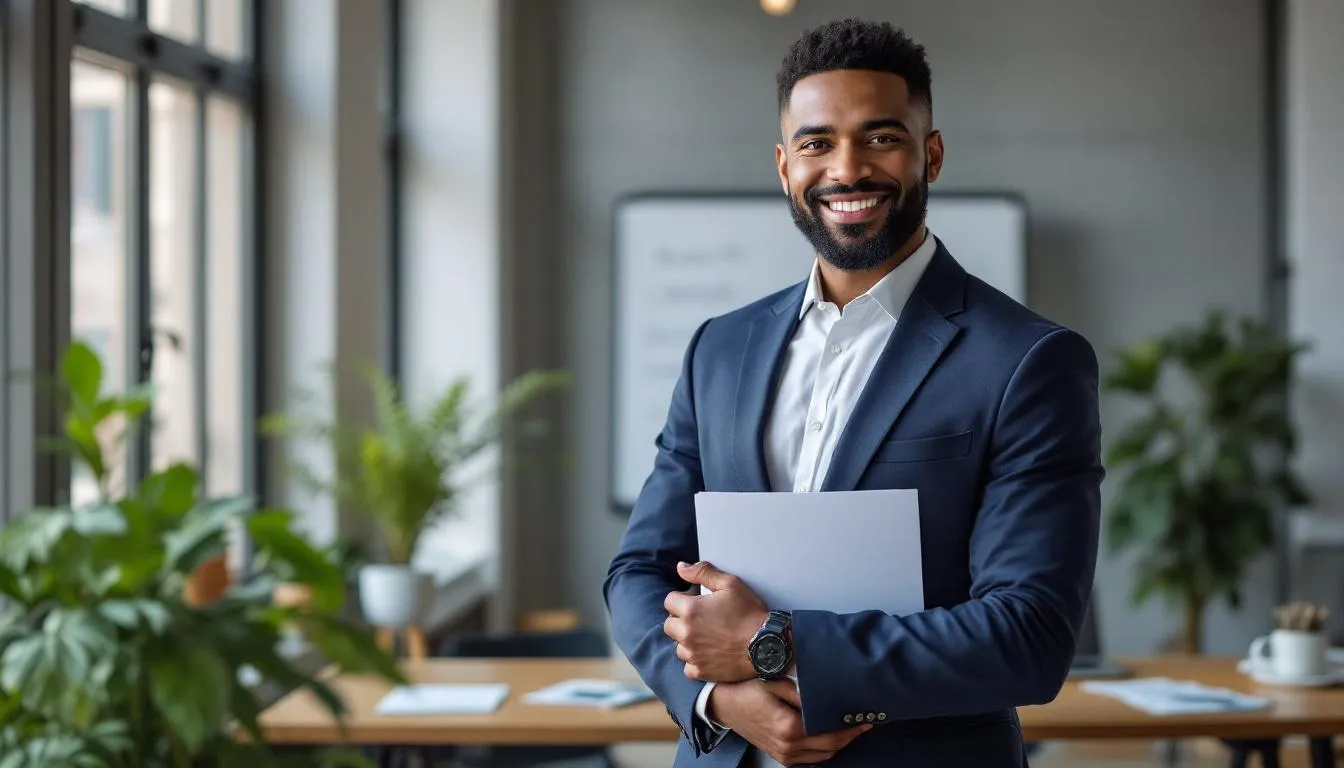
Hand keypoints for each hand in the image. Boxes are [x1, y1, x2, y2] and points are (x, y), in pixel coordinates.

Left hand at [663, 561, 767, 681]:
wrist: (767, 645)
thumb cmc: (750, 614)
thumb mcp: (730, 584)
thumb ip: (702, 572)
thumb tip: (681, 567)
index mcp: (690, 610)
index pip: (669, 601)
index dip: (682, 599)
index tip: (696, 603)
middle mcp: (686, 633)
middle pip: (669, 625)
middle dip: (681, 620)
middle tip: (702, 620)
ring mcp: (692, 654)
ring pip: (678, 646)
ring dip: (688, 642)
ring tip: (708, 637)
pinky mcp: (700, 671)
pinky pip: (688, 666)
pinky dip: (696, 661)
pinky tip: (710, 654)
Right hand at [708, 679, 870, 765]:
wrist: (724, 705)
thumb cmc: (747, 689)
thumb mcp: (775, 682)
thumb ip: (803, 691)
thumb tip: (828, 696)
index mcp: (789, 728)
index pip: (831, 733)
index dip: (851, 727)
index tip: (866, 716)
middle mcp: (789, 747)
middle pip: (831, 747)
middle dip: (850, 735)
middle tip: (865, 722)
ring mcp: (784, 755)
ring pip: (823, 756)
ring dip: (840, 743)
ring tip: (852, 728)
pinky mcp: (781, 756)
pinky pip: (811, 759)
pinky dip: (825, 749)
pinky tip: (832, 736)